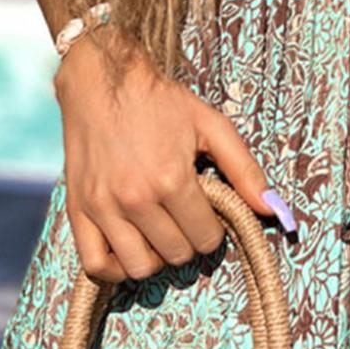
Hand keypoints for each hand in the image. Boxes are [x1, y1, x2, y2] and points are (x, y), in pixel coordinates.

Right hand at [52, 29, 295, 283]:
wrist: (102, 81)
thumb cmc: (159, 102)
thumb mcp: (211, 126)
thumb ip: (244, 169)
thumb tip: (271, 209)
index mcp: (171, 179)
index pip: (206, 238)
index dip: (213, 229)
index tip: (206, 212)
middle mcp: (135, 198)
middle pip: (176, 254)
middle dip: (188, 240)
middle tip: (184, 218)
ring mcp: (103, 207)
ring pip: (140, 266)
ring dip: (156, 256)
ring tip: (159, 232)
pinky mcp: (78, 209)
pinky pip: (96, 264)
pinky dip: (116, 267)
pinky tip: (130, 248)